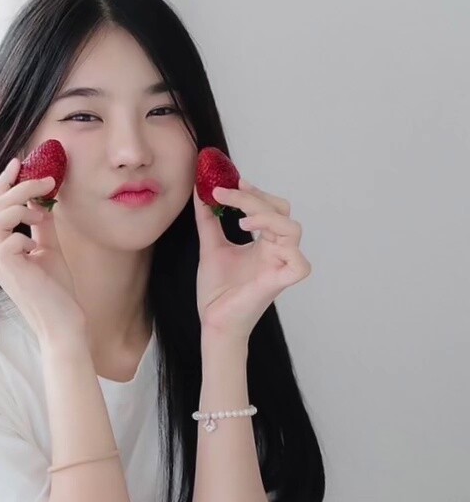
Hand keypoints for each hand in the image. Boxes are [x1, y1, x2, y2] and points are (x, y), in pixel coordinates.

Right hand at [0, 158, 85, 343]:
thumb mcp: (50, 249)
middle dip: (14, 185)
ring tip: (42, 211)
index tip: (19, 163)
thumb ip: (42, 226)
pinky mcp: (5, 268)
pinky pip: (9, 236)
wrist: (63, 321)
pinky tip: (37, 245)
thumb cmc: (56, 292)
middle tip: (41, 177)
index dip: (3, 183)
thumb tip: (43, 202)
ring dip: (21, 204)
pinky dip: (25, 233)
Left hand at [193, 176, 311, 341]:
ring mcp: (281, 266)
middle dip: (256, 199)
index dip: (255, 192)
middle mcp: (277, 252)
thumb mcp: (211, 247)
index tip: (234, 180)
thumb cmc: (218, 291)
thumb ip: (209, 221)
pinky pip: (300, 264)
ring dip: (267, 217)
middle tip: (229, 193)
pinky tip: (258, 241)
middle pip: (282, 212)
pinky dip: (286, 248)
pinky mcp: (281, 283)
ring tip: (241, 220)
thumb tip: (201, 193)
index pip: (271, 208)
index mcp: (265, 243)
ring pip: (292, 229)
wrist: (213, 321)